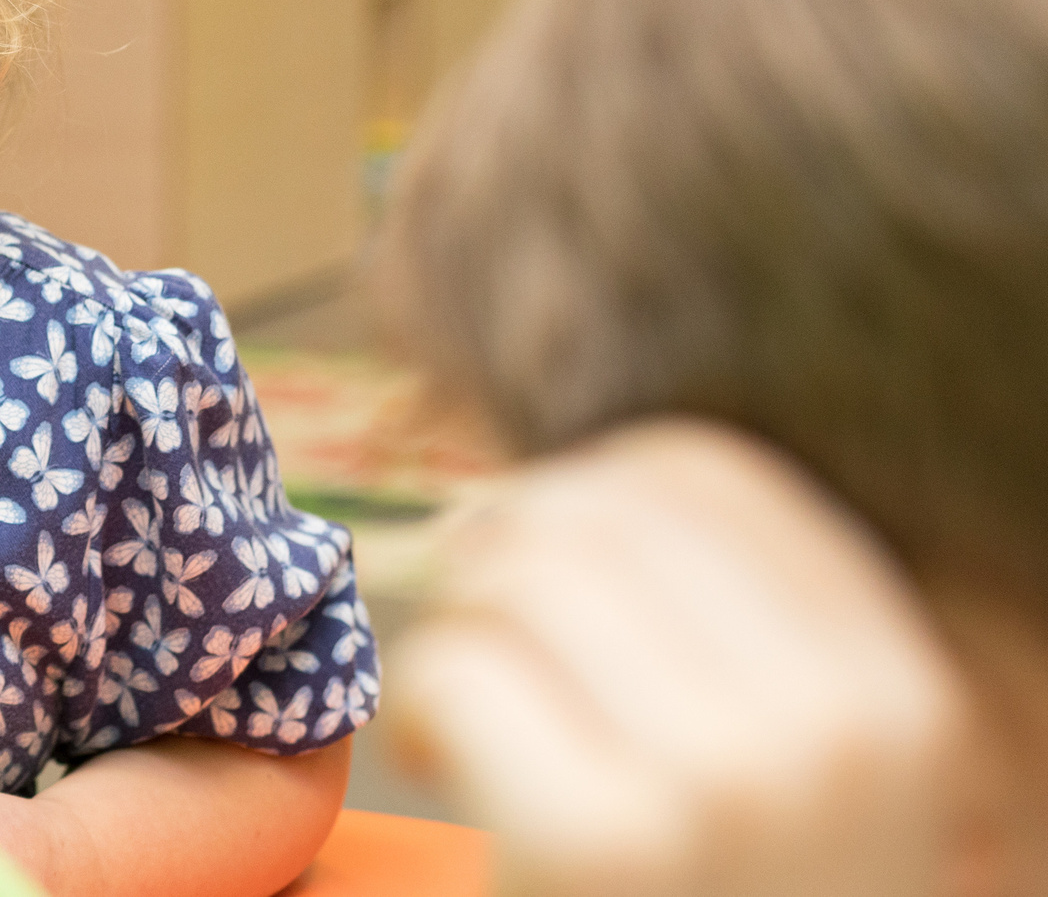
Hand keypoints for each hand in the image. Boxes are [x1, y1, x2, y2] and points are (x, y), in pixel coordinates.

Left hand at [392, 419, 987, 896]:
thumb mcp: (783, 773)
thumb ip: (714, 632)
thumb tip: (536, 492)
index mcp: (899, 698)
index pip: (705, 473)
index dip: (587, 492)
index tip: (544, 568)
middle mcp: (837, 732)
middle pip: (594, 511)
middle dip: (501, 559)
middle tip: (486, 647)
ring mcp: (727, 788)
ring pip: (516, 575)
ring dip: (461, 634)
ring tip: (476, 722)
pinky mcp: (599, 847)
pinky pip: (456, 671)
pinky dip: (422, 711)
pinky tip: (451, 772)